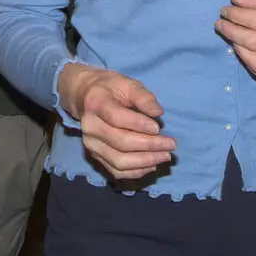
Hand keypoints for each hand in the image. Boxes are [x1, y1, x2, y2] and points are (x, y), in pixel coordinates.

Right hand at [56, 63, 173, 180]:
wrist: (85, 97)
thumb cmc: (110, 88)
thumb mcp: (127, 83)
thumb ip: (143, 96)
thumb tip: (158, 112)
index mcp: (96, 103)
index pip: (117, 118)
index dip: (139, 124)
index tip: (159, 128)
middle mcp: (90, 127)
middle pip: (121, 142)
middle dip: (149, 146)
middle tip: (171, 144)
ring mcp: (91, 144)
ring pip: (119, 161)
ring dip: (145, 162)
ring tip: (165, 156)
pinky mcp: (95, 156)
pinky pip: (116, 171)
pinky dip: (136, 172)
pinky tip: (152, 165)